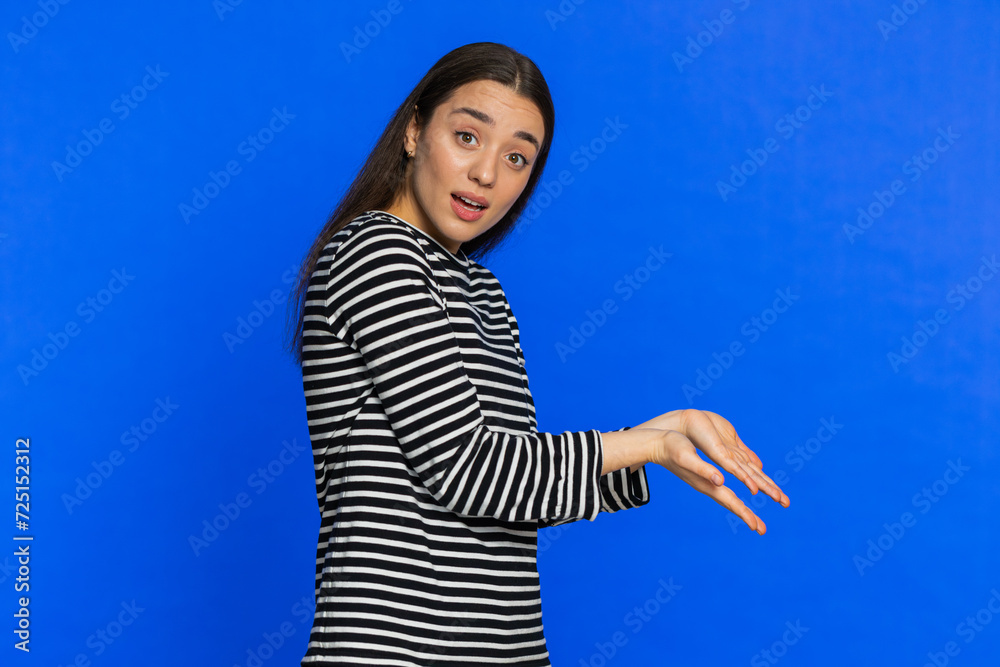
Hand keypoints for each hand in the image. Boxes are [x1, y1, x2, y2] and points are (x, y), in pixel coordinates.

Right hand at [638, 409, 789, 534]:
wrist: (657, 445)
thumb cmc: (671, 447)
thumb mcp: (687, 457)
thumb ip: (703, 469)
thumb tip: (720, 480)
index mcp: (706, 483)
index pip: (729, 500)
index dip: (743, 512)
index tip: (755, 526)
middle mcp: (707, 485)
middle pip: (730, 503)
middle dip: (747, 516)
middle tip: (762, 530)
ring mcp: (705, 481)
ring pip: (728, 498)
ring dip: (742, 509)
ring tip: (755, 521)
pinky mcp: (705, 475)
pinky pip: (723, 490)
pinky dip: (734, 497)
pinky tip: (739, 498)